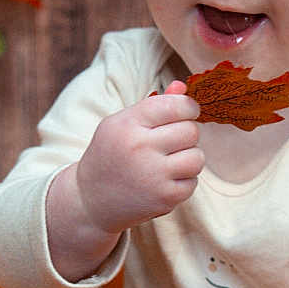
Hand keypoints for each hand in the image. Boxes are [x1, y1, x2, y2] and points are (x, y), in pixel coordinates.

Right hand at [46, 83, 202, 279]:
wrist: (90, 200)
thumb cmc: (111, 155)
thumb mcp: (121, 124)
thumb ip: (154, 105)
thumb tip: (183, 87)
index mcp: (127, 124)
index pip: (175, 105)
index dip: (188, 107)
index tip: (187, 112)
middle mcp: (140, 148)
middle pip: (191, 131)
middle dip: (186, 134)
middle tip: (171, 142)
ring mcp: (153, 175)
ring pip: (197, 157)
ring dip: (189, 158)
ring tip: (170, 161)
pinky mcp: (164, 198)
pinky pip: (194, 181)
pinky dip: (184, 181)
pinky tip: (165, 181)